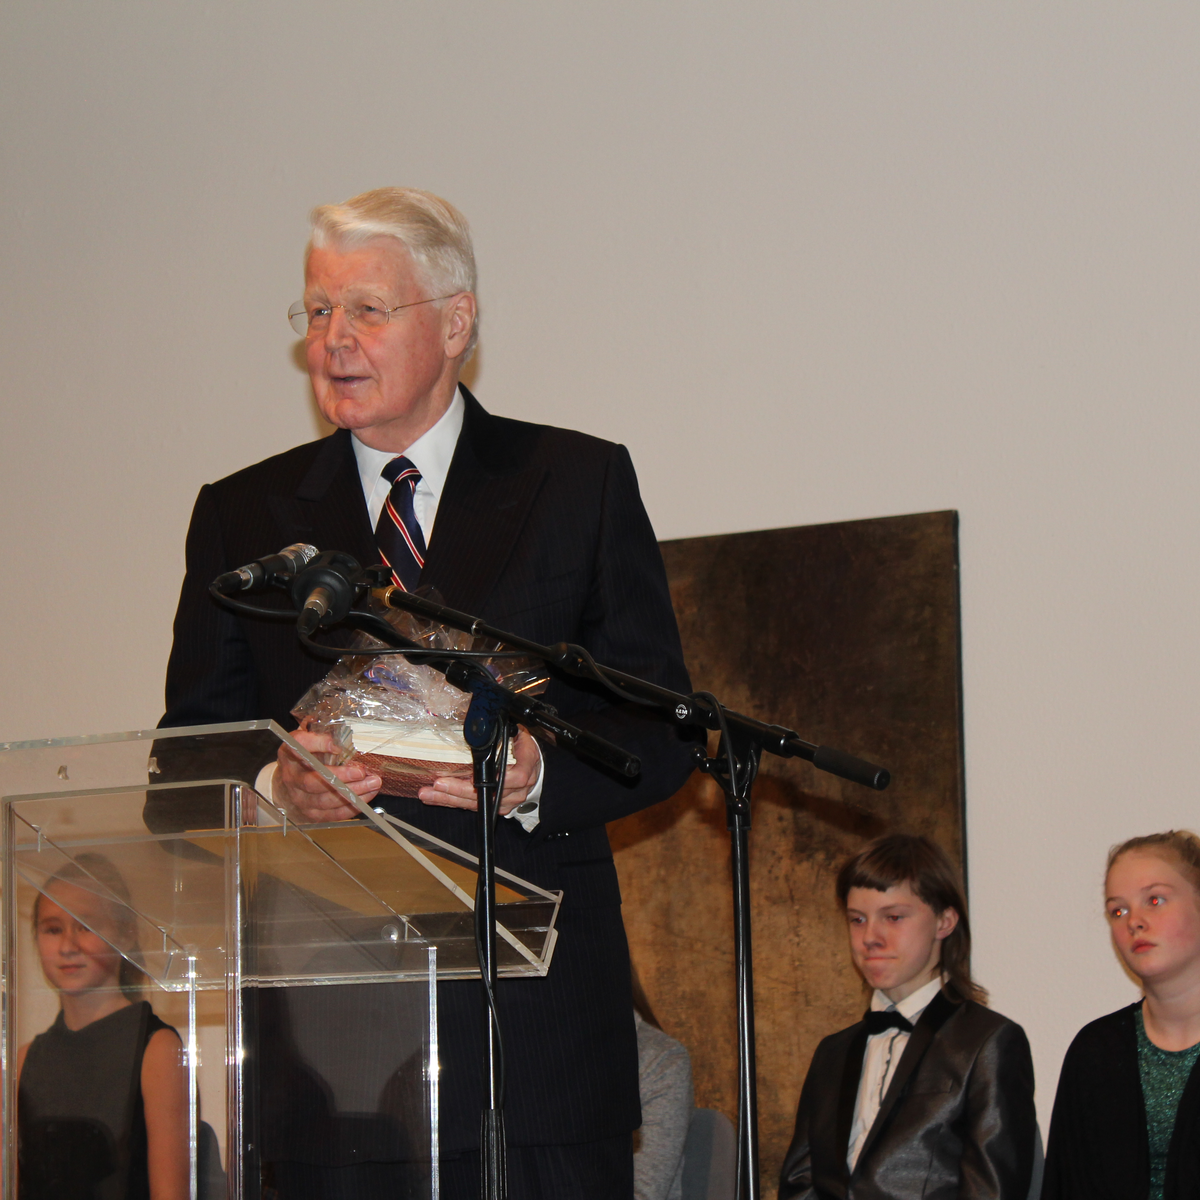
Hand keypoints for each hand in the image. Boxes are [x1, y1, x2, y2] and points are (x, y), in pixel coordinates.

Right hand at [274, 729, 381, 822]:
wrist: (288, 786)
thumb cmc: (304, 759)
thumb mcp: (308, 740)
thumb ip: (321, 731)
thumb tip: (342, 722)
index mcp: (291, 754)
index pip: (301, 747)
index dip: (318, 745)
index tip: (336, 745)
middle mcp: (292, 778)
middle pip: (313, 781)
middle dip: (341, 777)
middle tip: (362, 772)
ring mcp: (301, 799)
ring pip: (326, 800)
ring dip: (353, 793)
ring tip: (372, 783)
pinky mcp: (311, 814)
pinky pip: (333, 813)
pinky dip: (352, 806)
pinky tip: (367, 795)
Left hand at [418, 726, 541, 814]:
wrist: (535, 766)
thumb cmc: (523, 747)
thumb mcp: (518, 734)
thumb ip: (503, 730)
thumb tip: (479, 718)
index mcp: (526, 767)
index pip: (514, 777)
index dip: (490, 778)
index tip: (469, 777)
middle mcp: (518, 789)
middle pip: (488, 795)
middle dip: (459, 791)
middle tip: (438, 784)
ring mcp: (508, 801)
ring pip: (476, 804)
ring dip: (450, 799)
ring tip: (427, 794)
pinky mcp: (496, 808)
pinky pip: (472, 807)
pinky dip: (452, 802)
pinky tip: (435, 797)